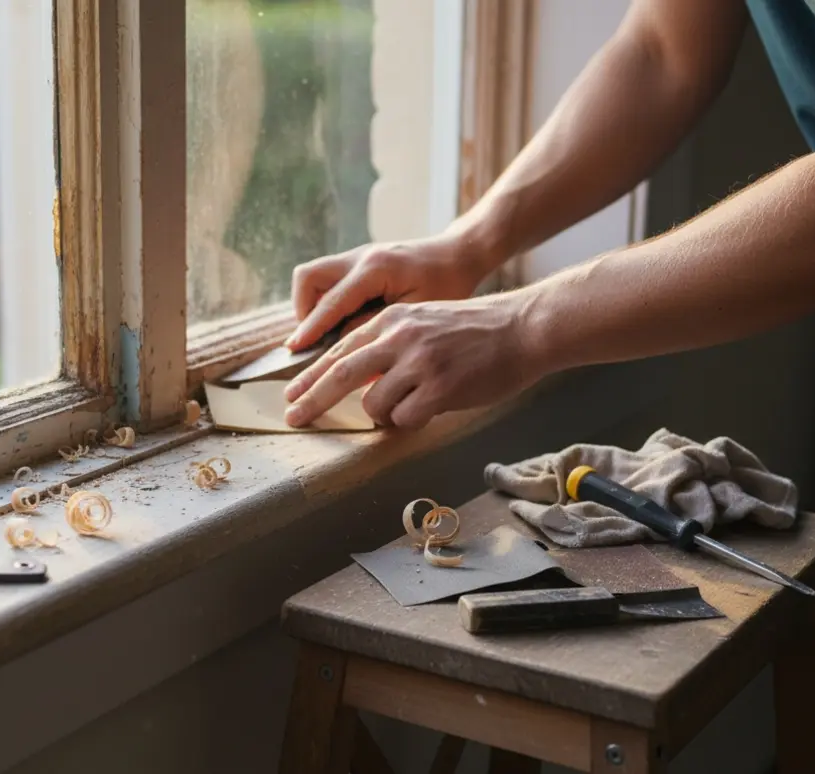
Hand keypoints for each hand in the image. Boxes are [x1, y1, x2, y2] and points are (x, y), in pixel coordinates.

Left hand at [281, 292, 548, 429]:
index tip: (292, 396)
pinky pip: (405, 419)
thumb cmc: (475, 332)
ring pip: (375, 404)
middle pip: (340, 375)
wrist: (523, 327)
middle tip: (293, 419)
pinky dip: (411, 421)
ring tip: (415, 403)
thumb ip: (389, 345)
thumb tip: (356, 382)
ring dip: (386, 414)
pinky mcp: (440, 387)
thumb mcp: (423, 322)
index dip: (312, 377)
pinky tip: (431, 408)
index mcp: (392, 320)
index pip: (339, 351)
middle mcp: (400, 337)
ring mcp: (419, 362)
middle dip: (312, 400)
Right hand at [286, 232, 491, 351]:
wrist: (458, 255)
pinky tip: (343, 323)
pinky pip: (327, 280)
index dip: (310, 328)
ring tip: (327, 333)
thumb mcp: (416, 312)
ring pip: (313, 277)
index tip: (294, 349)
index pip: (331, 302)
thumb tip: (343, 347)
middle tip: (313, 339)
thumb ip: (377, 327)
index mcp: (375, 269)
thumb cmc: (446, 285)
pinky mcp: (358, 262)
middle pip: (308, 277)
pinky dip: (325, 301)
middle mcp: (360, 257)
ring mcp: (356, 256)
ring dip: (312, 305)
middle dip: (303, 310)